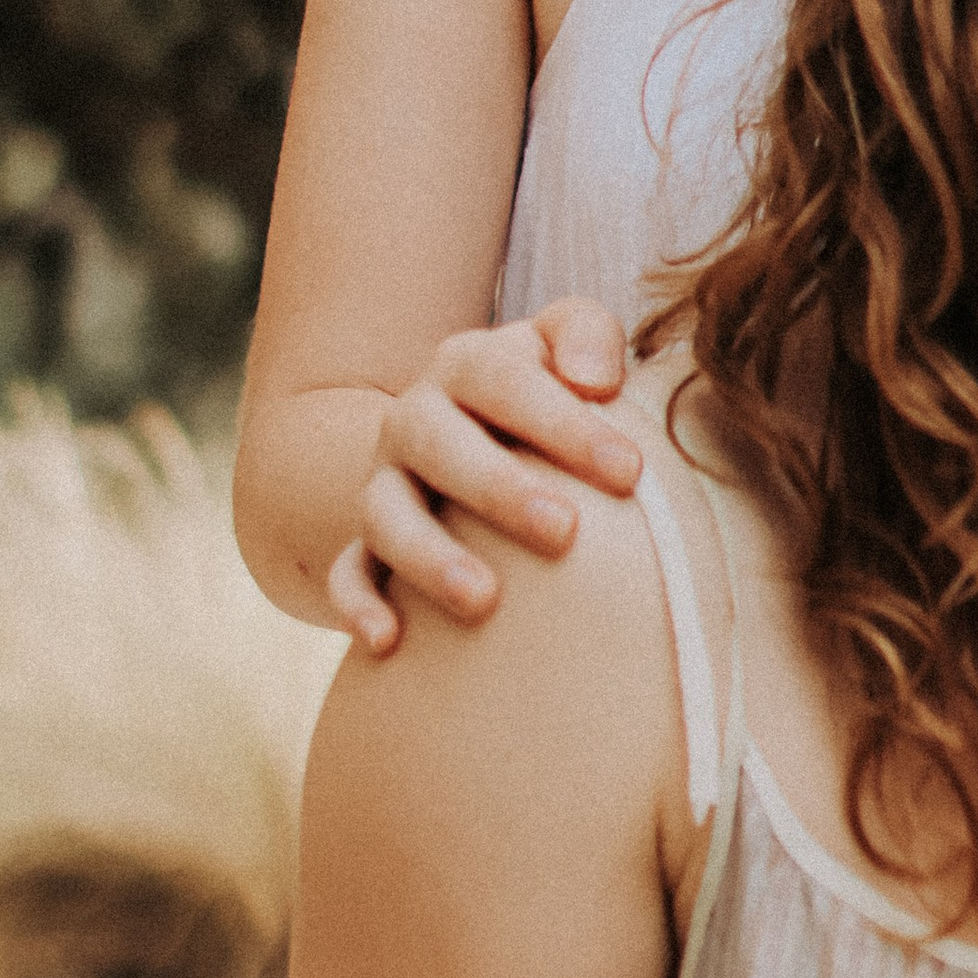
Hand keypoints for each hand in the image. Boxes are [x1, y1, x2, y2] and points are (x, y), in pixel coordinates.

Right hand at [326, 297, 635, 653]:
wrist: (472, 435)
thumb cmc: (546, 393)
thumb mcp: (565, 345)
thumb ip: (588, 335)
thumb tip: (593, 379)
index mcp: (465, 363)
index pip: (505, 380)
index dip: (564, 423)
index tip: (630, 471)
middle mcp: (413, 418)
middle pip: (440, 444)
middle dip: (499, 488)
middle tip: (565, 531)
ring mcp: (384, 483)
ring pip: (387, 515)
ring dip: (430, 557)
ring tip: (484, 601)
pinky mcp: (365, 544)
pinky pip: (347, 575)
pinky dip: (358, 606)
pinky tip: (387, 642)